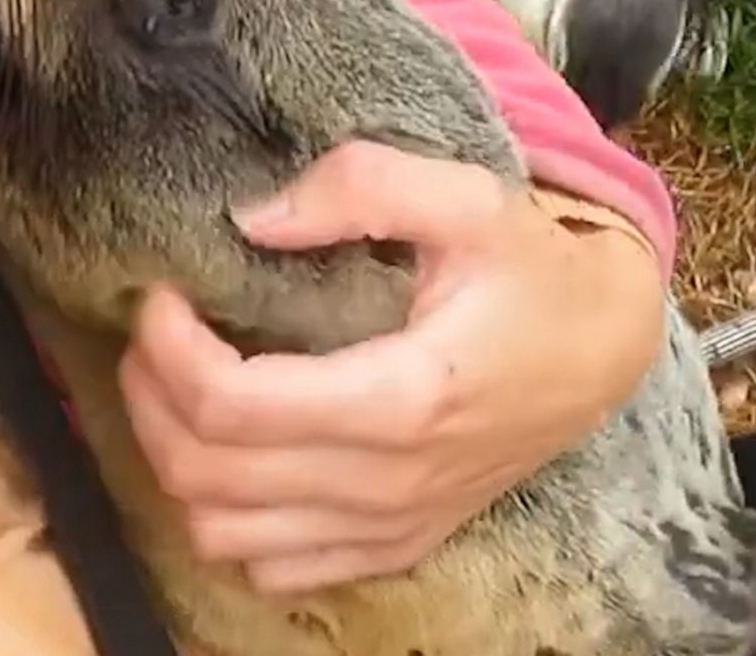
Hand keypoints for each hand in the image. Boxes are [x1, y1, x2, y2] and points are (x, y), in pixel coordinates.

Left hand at [118, 141, 665, 593]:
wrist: (605, 349)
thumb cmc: (534, 271)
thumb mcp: (468, 197)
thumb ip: (361, 188)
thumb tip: (249, 219)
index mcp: (402, 397)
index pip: (232, 404)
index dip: (167, 348)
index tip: (159, 295)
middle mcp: (387, 482)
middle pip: (207, 474)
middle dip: (149, 397)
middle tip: (152, 334)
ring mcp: (389, 526)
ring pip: (222, 532)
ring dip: (175, 461)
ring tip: (178, 390)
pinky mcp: (392, 545)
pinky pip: (271, 566)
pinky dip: (226, 518)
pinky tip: (234, 454)